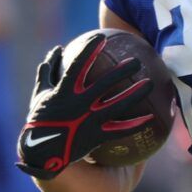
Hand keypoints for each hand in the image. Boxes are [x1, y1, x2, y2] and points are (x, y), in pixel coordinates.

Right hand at [16, 36, 154, 179]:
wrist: (41, 153)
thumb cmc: (40, 120)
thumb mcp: (40, 94)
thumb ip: (48, 71)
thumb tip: (56, 49)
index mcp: (64, 91)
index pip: (78, 65)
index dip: (89, 50)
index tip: (101, 37)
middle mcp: (79, 104)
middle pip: (105, 83)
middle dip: (121, 70)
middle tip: (137, 61)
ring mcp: (88, 120)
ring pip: (117, 105)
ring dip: (135, 94)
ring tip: (150, 83)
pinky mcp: (96, 136)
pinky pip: (119, 130)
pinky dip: (135, 125)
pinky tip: (151, 119)